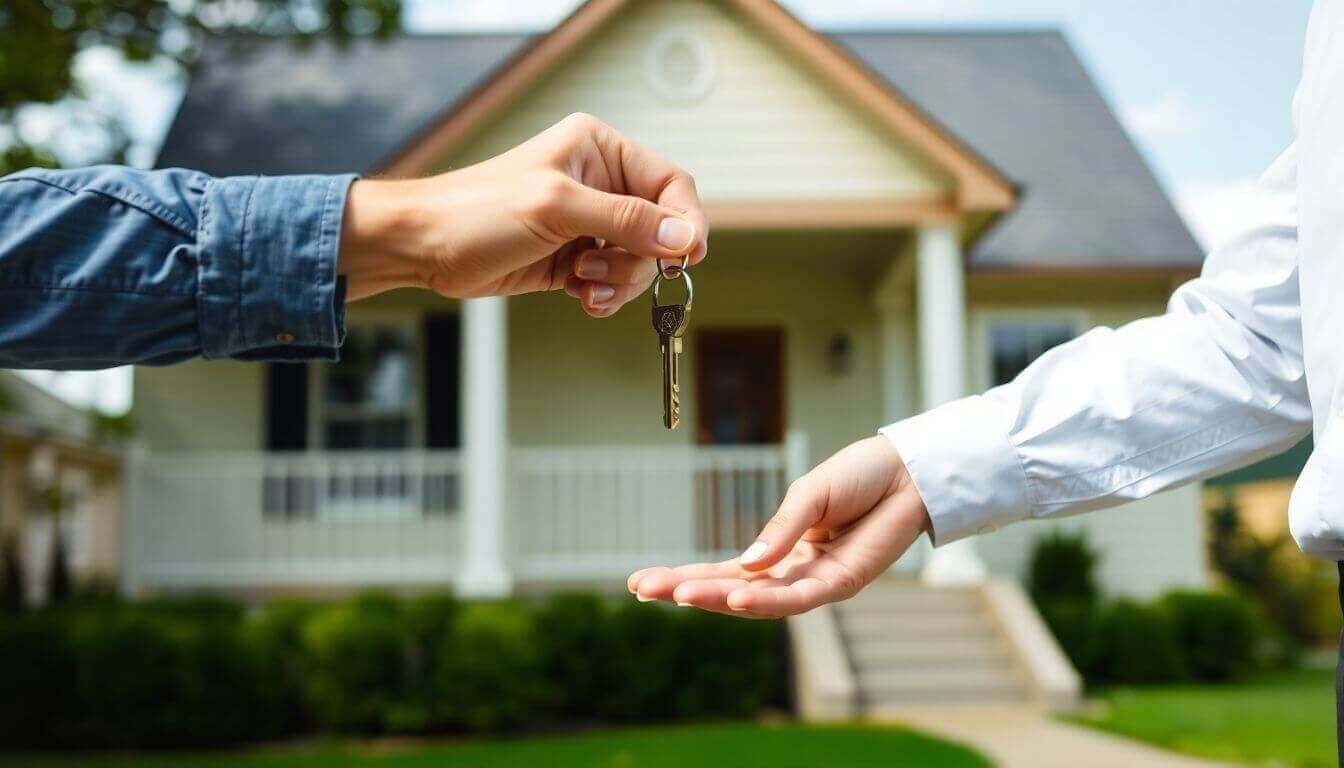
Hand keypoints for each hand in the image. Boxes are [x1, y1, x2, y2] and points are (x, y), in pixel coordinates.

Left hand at [338, 112, 707, 315]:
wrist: (423, 247)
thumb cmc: (476, 211)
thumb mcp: (557, 208)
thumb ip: (626, 220)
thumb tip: (684, 236)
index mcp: (599, 149)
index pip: (669, 183)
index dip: (686, 221)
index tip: (688, 257)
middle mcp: (599, 183)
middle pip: (658, 230)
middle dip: (637, 259)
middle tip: (597, 268)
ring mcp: (586, 223)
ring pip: (638, 262)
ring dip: (617, 281)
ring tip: (580, 282)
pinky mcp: (572, 258)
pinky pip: (612, 281)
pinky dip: (603, 295)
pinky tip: (579, 297)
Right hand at [627, 436, 930, 617]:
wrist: (909, 473)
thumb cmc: (861, 478)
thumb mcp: (807, 495)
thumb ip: (779, 529)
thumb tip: (745, 565)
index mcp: (781, 548)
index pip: (726, 569)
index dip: (685, 576)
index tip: (642, 582)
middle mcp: (794, 571)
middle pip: (733, 588)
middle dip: (688, 590)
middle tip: (644, 590)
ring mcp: (816, 581)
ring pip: (759, 598)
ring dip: (719, 598)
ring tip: (681, 595)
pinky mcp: (842, 583)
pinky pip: (797, 596)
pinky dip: (766, 598)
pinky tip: (737, 595)